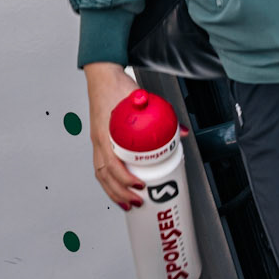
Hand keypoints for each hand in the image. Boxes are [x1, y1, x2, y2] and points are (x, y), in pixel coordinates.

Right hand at [85, 62, 190, 210]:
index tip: (140, 185)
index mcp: (105, 133)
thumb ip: (163, 116)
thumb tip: (180, 132)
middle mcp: (98, 140)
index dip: (124, 179)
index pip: (111, 164)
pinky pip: (101, 167)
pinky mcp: (100, 141)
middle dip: (120, 193)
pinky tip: (118, 187)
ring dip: (113, 192)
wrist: (103, 75)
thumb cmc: (117, 86)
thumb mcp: (142, 99)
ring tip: (127, 203)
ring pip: (101, 174)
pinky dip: (109, 181)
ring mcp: (97, 142)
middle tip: (137, 202)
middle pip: (104, 176)